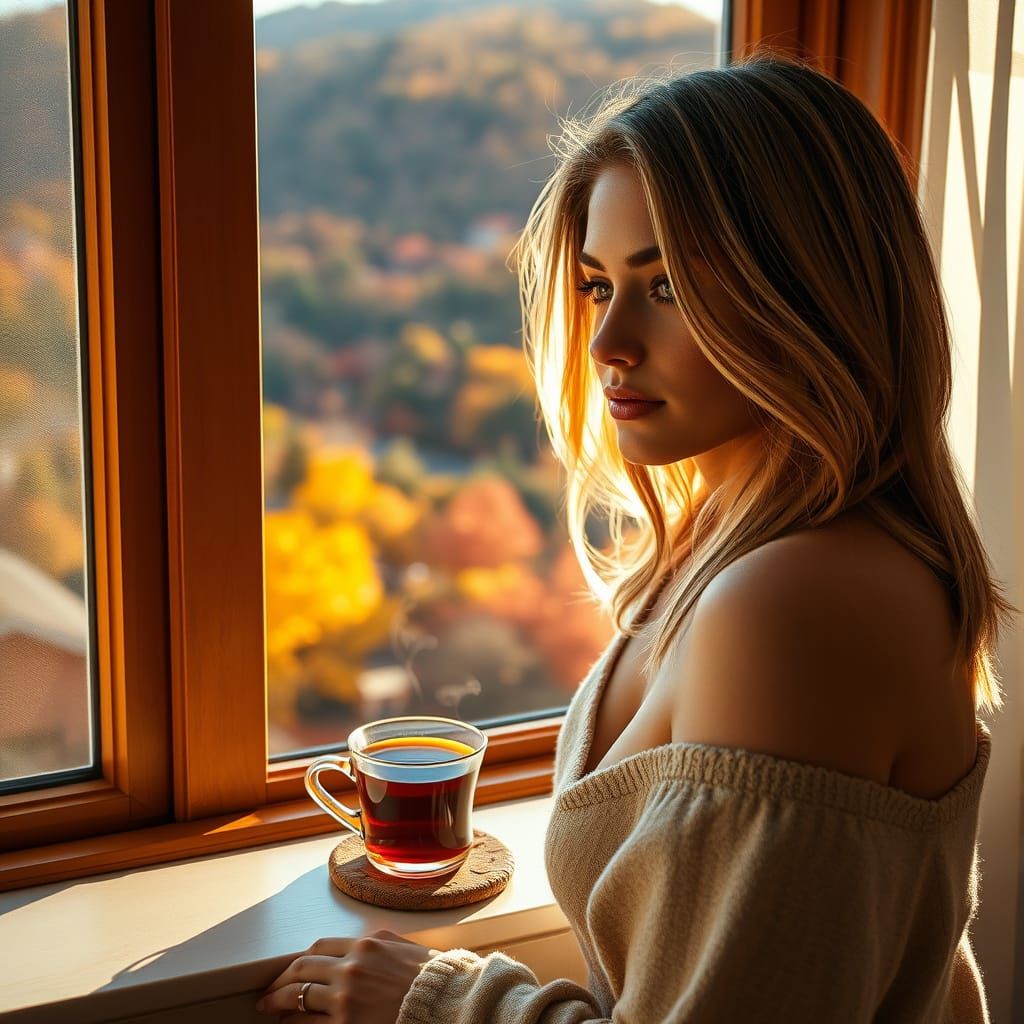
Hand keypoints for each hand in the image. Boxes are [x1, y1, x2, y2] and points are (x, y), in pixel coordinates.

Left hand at [256, 928, 441, 1022]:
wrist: (446, 1001)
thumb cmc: (432, 977)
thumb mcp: (403, 948)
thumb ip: (377, 945)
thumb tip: (360, 947)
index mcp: (365, 945)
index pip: (320, 947)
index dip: (302, 959)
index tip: (293, 969)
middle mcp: (351, 967)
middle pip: (302, 969)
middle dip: (281, 980)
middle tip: (269, 991)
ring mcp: (346, 998)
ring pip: (299, 997)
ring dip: (280, 1002)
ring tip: (270, 1008)